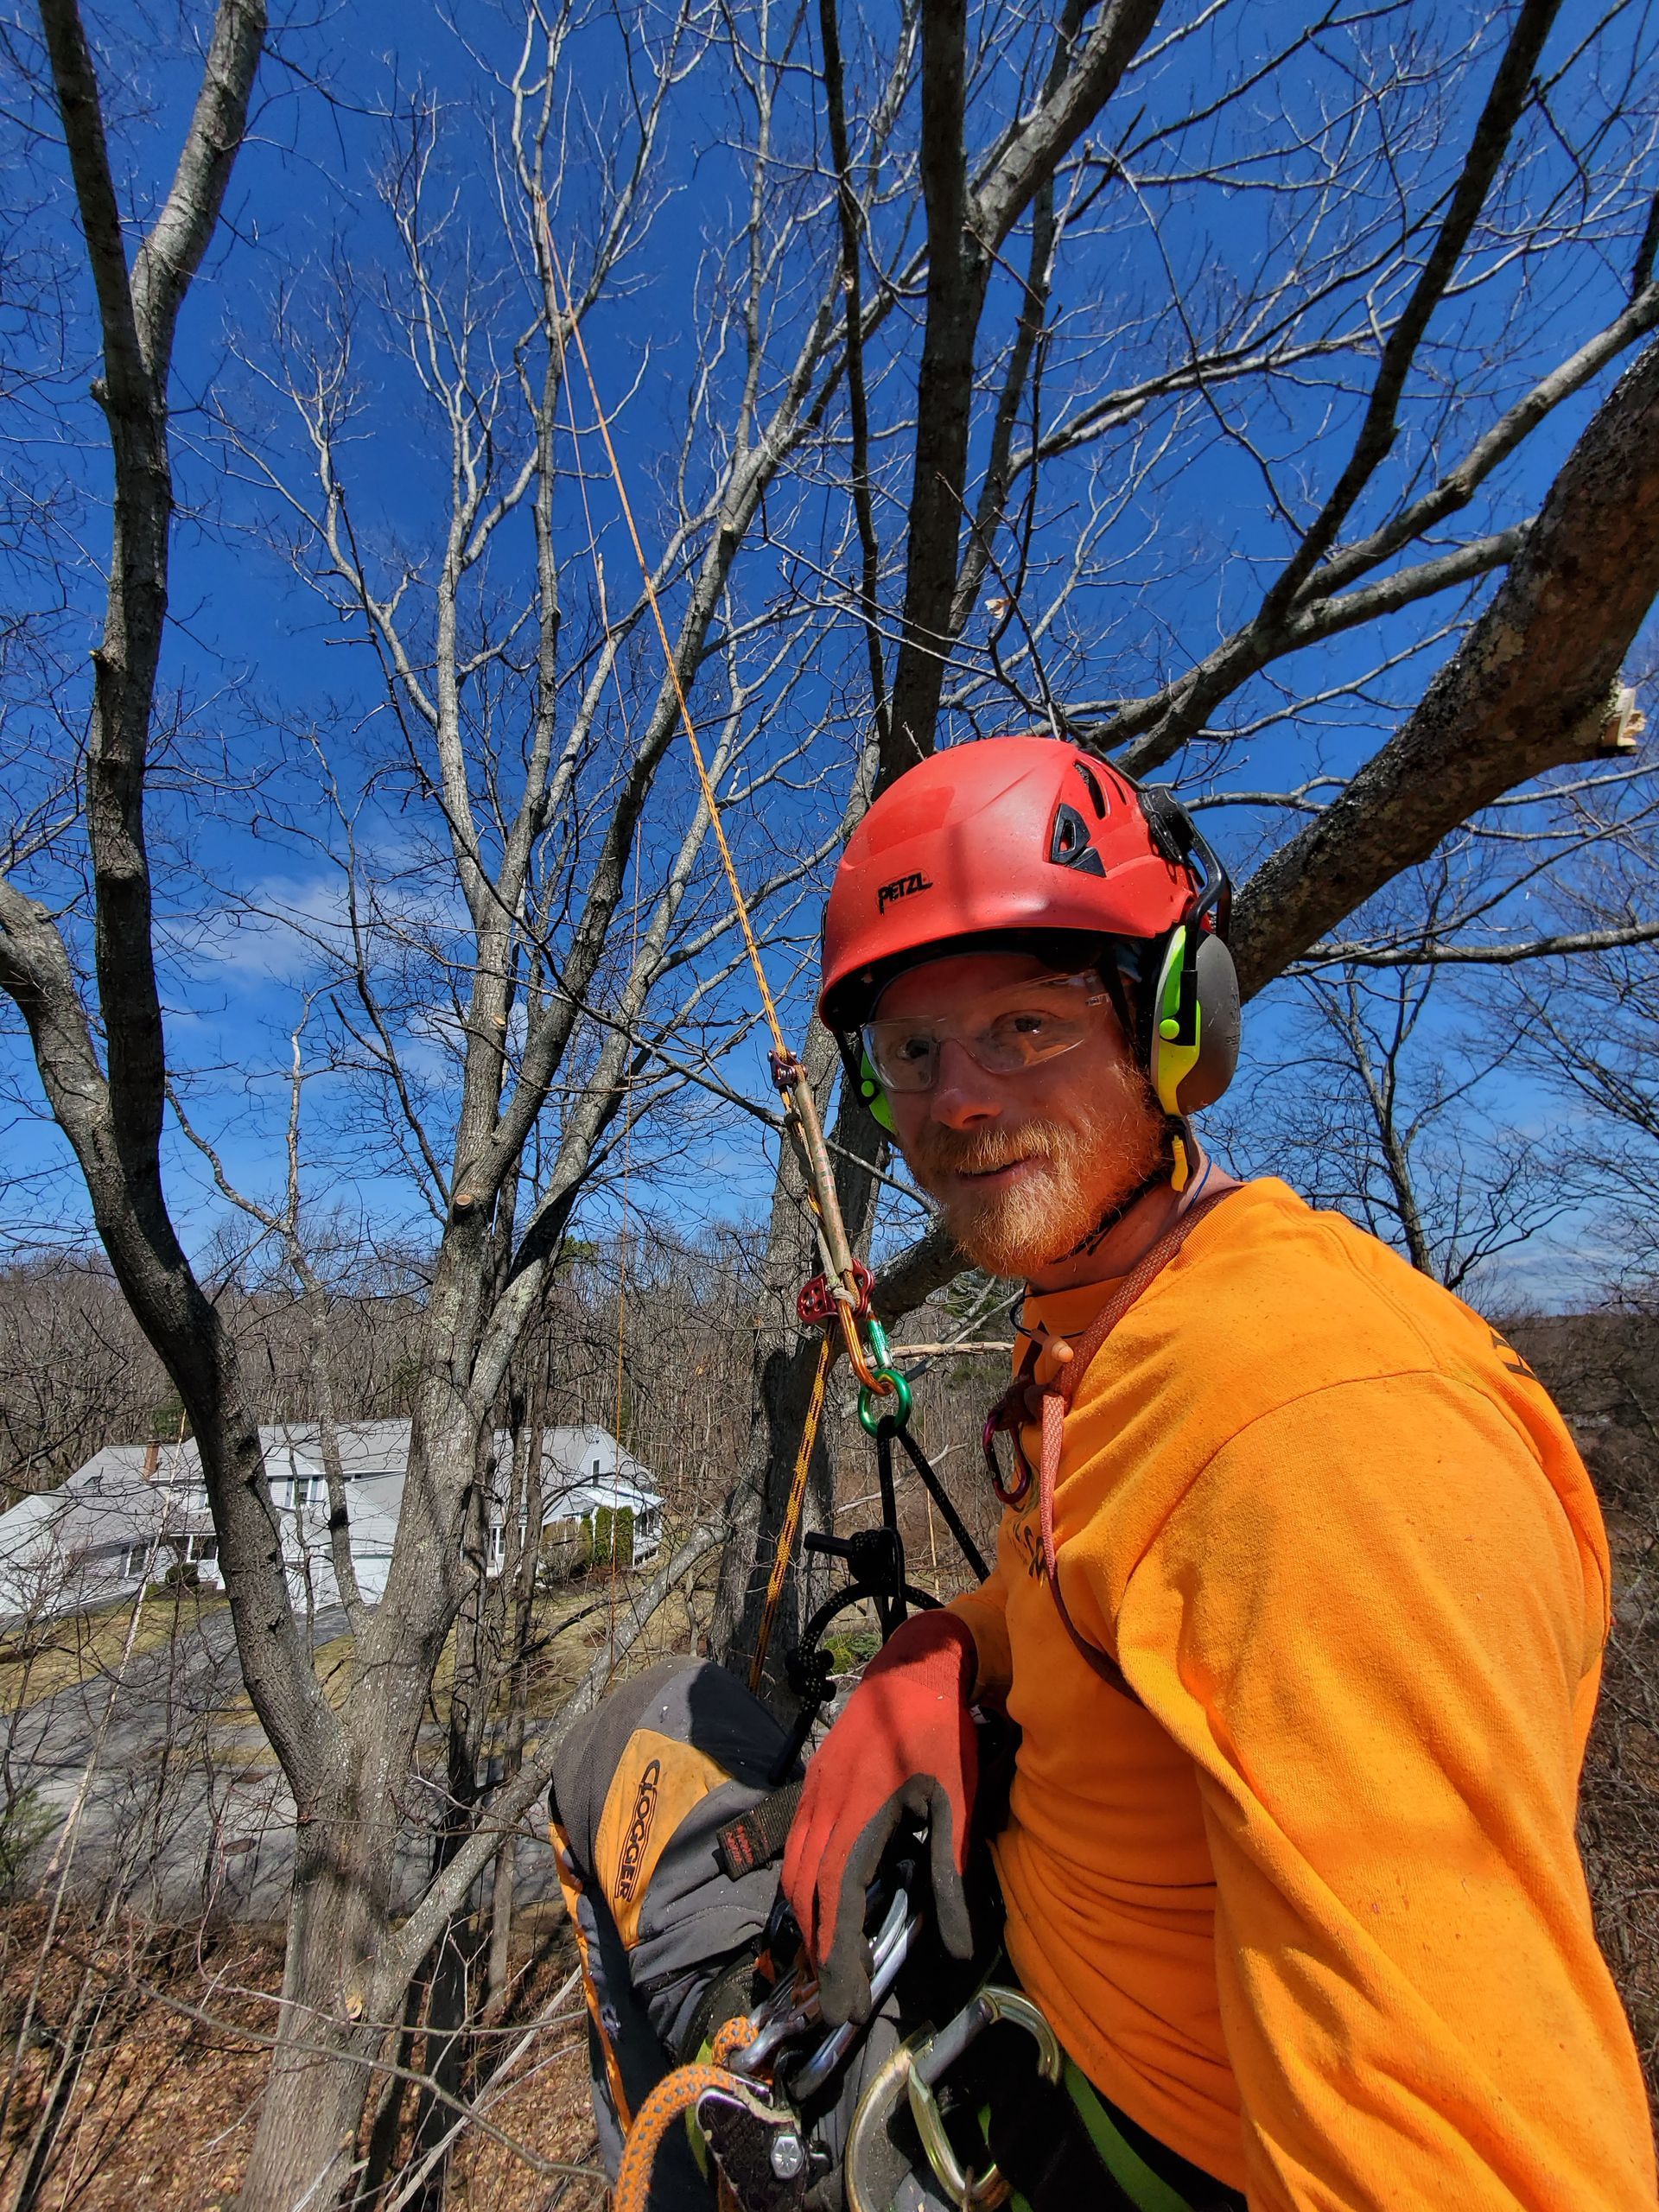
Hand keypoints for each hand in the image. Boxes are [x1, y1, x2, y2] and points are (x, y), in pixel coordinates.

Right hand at [781, 1608, 977, 2024]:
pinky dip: (806, 1885)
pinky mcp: (813, 1782)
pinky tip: (823, 1905)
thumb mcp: (956, 1803)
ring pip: (795, 1869)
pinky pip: (798, 1844)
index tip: (845, 2004)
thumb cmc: (942, 1733)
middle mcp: (823, 1804)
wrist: (914, 1665)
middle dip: (818, 1950)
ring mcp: (812, 1790)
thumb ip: (951, 1876)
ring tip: (830, 1964)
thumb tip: (958, 1949)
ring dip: (808, 1920)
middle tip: (837, 2001)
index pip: (837, 1898)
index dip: (838, 1955)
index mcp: (858, 1812)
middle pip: (806, 1892)